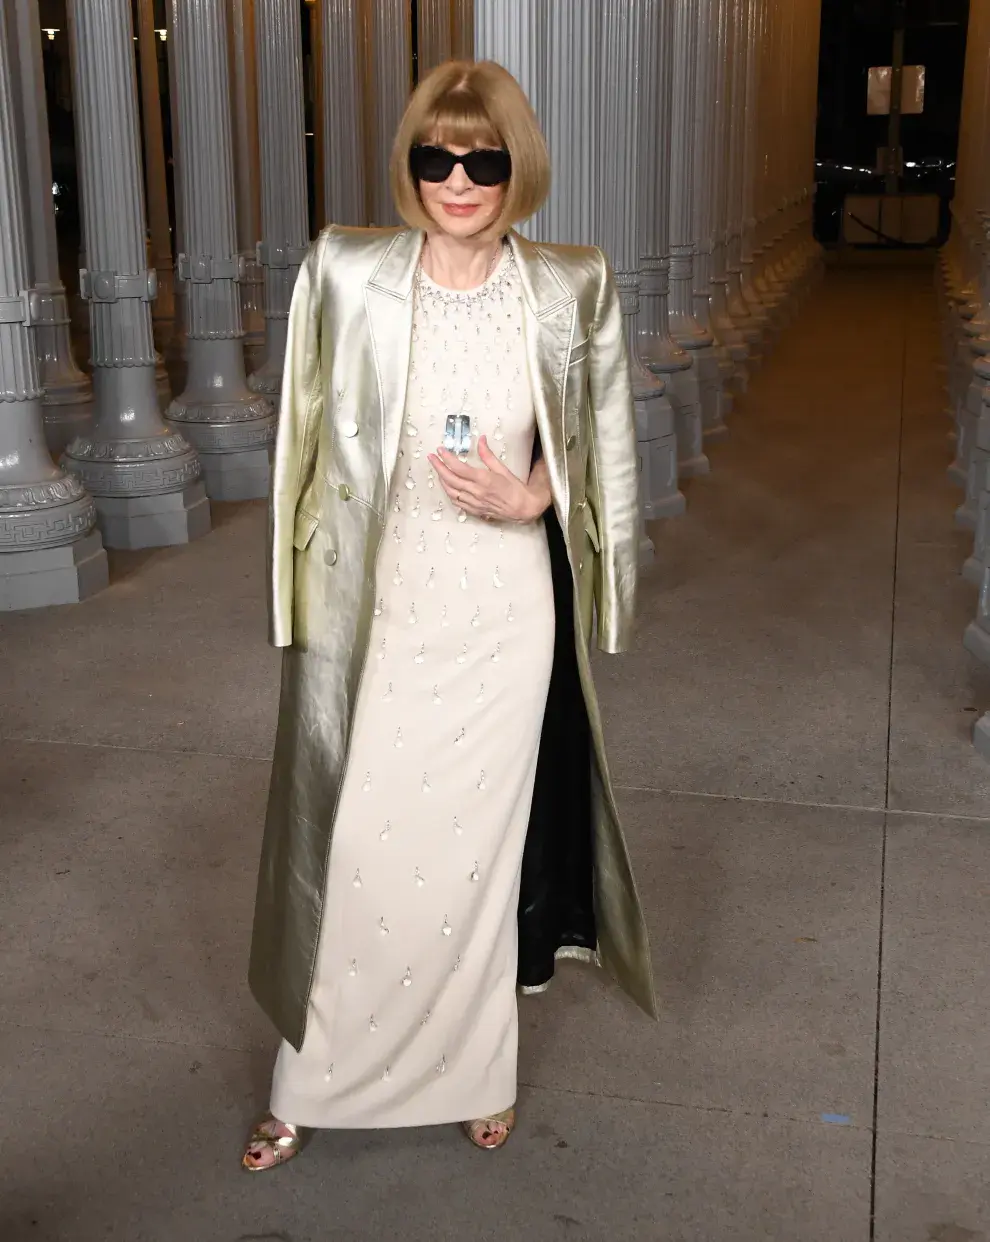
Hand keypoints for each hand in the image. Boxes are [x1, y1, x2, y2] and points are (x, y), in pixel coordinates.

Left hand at [428, 436, 551, 523]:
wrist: (522, 508)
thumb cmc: (515, 488)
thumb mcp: (502, 469)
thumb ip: (488, 455)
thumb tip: (481, 440)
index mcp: (483, 479)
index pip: (458, 468)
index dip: (446, 458)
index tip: (440, 450)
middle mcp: (476, 491)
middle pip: (450, 479)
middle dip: (438, 467)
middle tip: (431, 458)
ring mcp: (473, 502)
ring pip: (450, 491)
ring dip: (441, 480)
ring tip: (438, 470)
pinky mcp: (474, 510)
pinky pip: (457, 502)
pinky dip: (449, 493)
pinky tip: (447, 486)